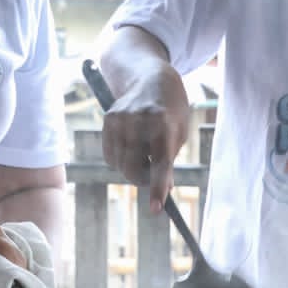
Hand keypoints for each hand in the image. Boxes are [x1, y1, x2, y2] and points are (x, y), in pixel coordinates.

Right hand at [100, 64, 190, 210]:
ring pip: (120, 166)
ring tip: (143, 152)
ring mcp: (121, 120)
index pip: (160, 163)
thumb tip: (161, 189)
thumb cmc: (171, 110)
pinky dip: (119, 159)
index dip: (158, 188)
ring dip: (132, 168)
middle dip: (143, 180)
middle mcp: (140, 121)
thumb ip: (169, 160)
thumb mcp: (179, 132)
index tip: (157, 209)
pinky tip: (130, 146)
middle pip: (134, 169)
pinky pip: (110, 156)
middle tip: (153, 177)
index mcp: (164, 124)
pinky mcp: (108, 120)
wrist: (151, 77)